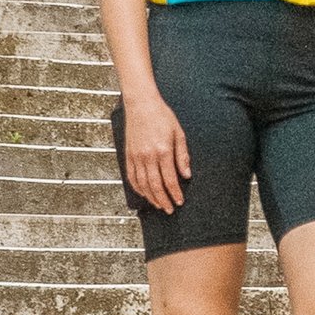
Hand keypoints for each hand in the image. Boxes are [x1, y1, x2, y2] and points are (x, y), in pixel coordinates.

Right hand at [122, 93, 189, 212]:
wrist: (141, 105)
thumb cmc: (162, 116)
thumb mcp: (179, 134)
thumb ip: (182, 156)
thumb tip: (186, 175)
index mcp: (163, 151)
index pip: (170, 179)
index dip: (175, 193)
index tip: (180, 201)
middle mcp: (147, 156)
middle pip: (155, 185)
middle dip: (163, 200)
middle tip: (170, 209)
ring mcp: (136, 156)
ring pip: (142, 184)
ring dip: (151, 197)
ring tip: (159, 205)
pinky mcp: (128, 155)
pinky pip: (132, 176)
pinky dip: (138, 188)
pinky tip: (144, 194)